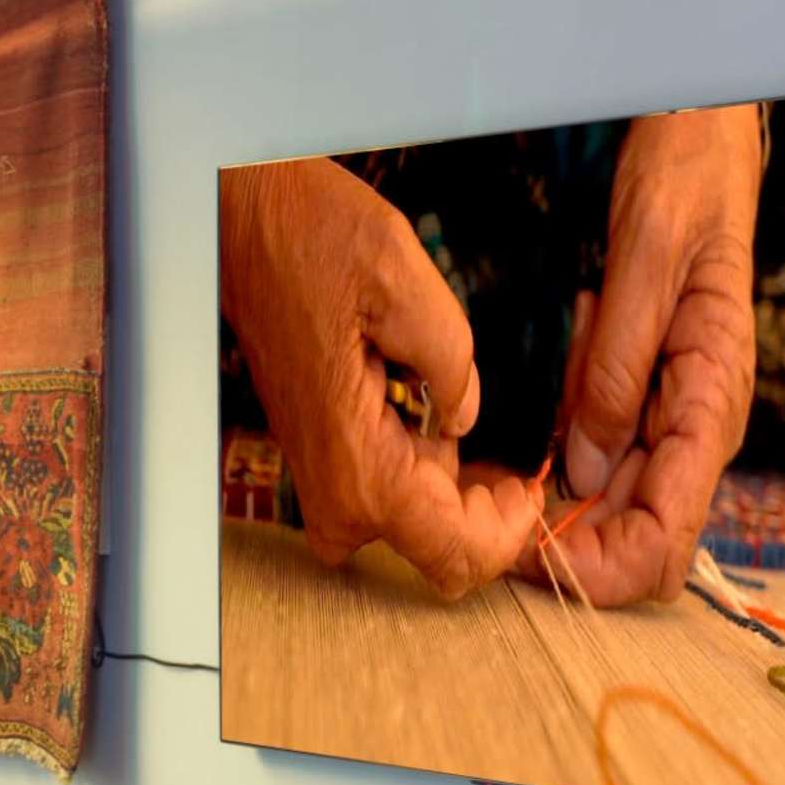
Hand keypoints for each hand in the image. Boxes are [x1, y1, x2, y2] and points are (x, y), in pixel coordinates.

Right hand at [219, 157, 539, 597]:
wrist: (251, 230)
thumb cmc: (318, 246)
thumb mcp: (409, 285)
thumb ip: (455, 366)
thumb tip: (462, 418)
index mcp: (362, 469)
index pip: (455, 554)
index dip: (511, 533)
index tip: (534, 484)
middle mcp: (337, 496)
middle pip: (439, 552)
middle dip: (489, 515)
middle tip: (520, 462)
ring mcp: (326, 486)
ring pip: (420, 527)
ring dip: (460, 491)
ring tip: (477, 424)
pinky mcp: (325, 465)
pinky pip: (394, 499)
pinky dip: (430, 474)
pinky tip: (440, 418)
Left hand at [541, 107, 763, 609]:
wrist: (697, 140)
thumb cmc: (685, 186)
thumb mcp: (645, 265)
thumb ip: (616, 370)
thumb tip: (585, 473)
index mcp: (713, 400)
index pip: (665, 538)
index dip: (596, 568)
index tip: (527, 551)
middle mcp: (697, 422)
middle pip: (636, 542)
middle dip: (566, 547)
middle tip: (495, 517)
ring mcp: (669, 414)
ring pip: (612, 509)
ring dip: (557, 504)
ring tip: (519, 456)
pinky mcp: (640, 397)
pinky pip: (598, 458)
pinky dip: (560, 461)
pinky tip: (538, 424)